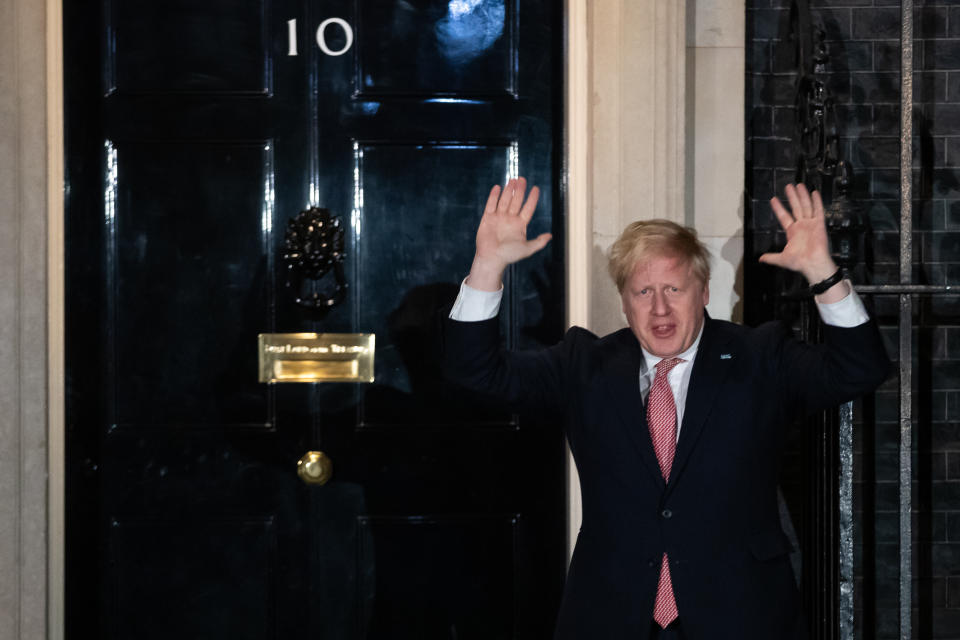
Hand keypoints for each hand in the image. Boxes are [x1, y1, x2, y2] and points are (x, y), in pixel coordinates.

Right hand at [467, 177, 551, 290]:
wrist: (491, 259)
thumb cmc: (509, 255)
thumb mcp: (527, 249)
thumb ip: (539, 242)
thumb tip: (550, 236)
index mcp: (520, 225)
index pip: (528, 208)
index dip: (532, 199)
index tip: (536, 188)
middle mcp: (510, 219)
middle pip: (516, 201)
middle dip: (520, 190)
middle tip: (522, 179)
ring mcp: (498, 218)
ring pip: (505, 201)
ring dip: (509, 191)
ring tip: (512, 180)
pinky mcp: (487, 218)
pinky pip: (491, 205)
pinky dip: (494, 196)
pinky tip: (498, 187)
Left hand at [759, 183, 847, 301]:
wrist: (812, 264)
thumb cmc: (799, 262)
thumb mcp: (781, 259)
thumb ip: (771, 257)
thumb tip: (760, 258)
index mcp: (792, 232)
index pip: (784, 216)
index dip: (779, 208)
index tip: (773, 199)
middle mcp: (801, 226)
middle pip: (796, 207)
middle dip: (792, 197)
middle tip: (788, 186)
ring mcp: (810, 224)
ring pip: (806, 206)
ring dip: (802, 196)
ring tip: (798, 185)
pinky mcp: (819, 225)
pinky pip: (818, 211)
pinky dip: (817, 202)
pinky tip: (814, 193)